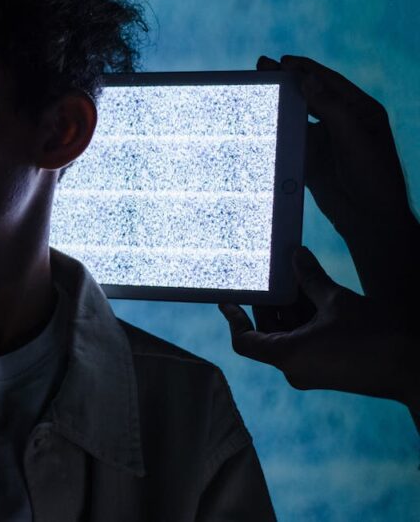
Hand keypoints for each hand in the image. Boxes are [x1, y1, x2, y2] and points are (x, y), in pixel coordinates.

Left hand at [220, 248, 418, 410]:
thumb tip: (295, 255)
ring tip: (292, 276)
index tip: (226, 300)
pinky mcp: (328, 369)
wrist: (416, 370)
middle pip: (267, 333)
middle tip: (268, 275)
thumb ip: (311, 278)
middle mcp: (294, 368)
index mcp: (287, 355)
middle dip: (268, 304)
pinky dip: (305, 321)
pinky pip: (306, 342)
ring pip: (288, 336)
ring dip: (289, 309)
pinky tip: (313, 293)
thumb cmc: (376, 337)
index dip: (233, 319)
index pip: (244, 341)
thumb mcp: (338, 301)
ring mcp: (311, 371)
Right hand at [256, 55, 419, 305]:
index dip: (304, 70)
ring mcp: (326, 141)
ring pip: (298, 116)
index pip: (328, 82)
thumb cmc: (373, 175)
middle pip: (310, 95)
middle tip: (261, 68)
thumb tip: (307, 79)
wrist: (370, 218)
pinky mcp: (312, 159)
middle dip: (287, 82)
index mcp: (360, 110)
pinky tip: (259, 123)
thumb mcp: (353, 137)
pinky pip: (291, 140)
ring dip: (278, 105)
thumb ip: (330, 106)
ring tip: (255, 93)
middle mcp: (342, 121)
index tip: (280, 61)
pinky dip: (276, 130)